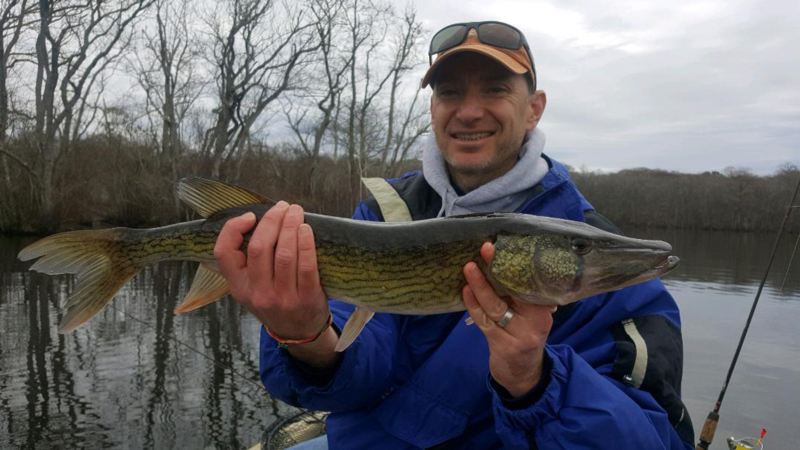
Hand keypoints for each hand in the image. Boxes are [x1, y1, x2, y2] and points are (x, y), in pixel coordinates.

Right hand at [214, 202, 337, 366]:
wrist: (298, 332)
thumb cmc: (274, 300)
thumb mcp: (251, 287)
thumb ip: (249, 261)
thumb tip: (260, 220)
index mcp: (238, 286)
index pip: (223, 253)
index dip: (233, 229)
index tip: (250, 216)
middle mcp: (257, 292)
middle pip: (259, 248)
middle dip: (271, 221)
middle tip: (282, 207)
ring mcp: (281, 298)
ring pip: (284, 254)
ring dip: (290, 227)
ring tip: (296, 212)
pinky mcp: (305, 298)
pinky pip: (306, 266)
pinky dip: (306, 244)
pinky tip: (306, 230)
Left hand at [463, 242, 555, 397]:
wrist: (523, 374)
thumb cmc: (524, 335)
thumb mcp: (532, 317)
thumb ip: (524, 296)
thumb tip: (507, 261)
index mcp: (545, 310)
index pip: (529, 283)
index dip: (515, 263)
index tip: (502, 246)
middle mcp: (536, 321)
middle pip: (514, 291)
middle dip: (496, 269)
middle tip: (485, 249)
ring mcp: (519, 335)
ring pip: (496, 306)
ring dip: (480, 286)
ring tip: (469, 267)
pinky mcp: (502, 345)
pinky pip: (484, 321)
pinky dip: (473, 305)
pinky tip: (466, 291)